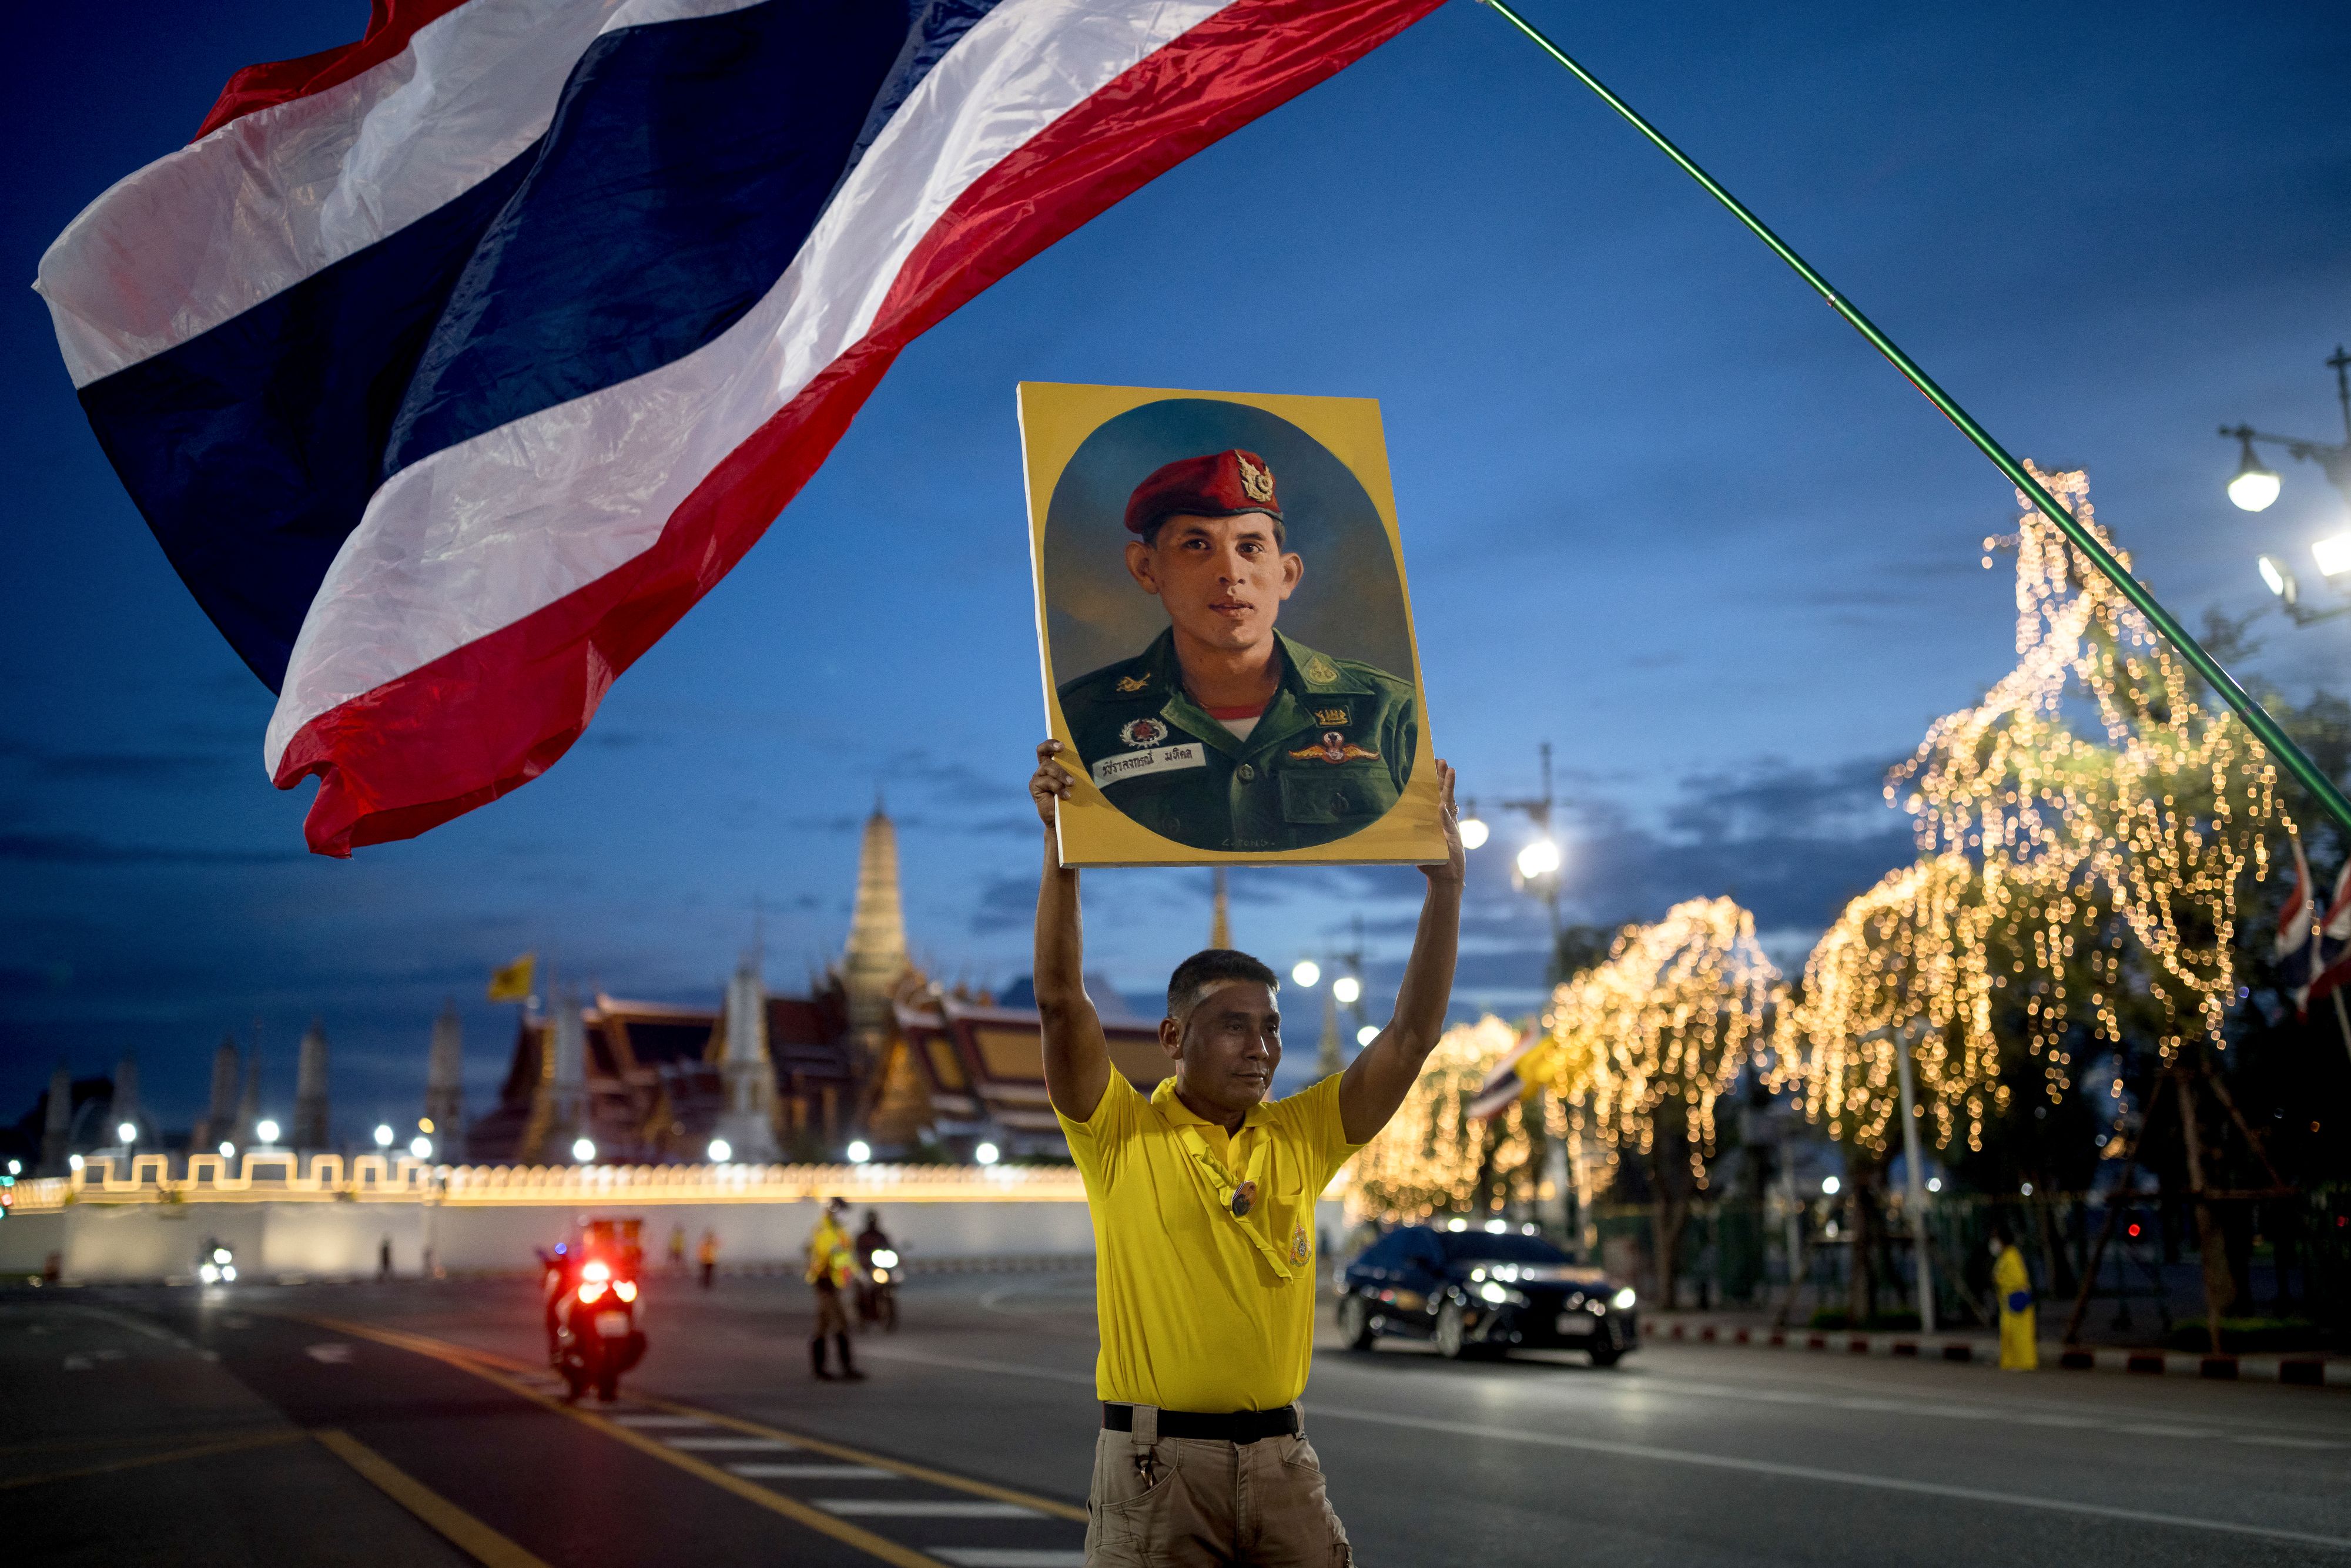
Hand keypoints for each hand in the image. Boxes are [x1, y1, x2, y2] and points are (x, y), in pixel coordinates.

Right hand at [1030, 739, 1075, 828]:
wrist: (1061, 821)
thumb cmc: (1072, 800)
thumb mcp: (1075, 784)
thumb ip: (1077, 773)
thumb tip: (1095, 763)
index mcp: (1052, 764)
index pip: (1047, 748)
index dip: (1051, 743)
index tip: (1062, 745)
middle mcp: (1043, 769)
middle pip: (1043, 752)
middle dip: (1051, 747)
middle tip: (1062, 749)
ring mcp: (1038, 778)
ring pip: (1048, 767)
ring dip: (1061, 773)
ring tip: (1072, 783)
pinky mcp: (1035, 788)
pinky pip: (1046, 782)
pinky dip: (1058, 787)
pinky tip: (1066, 796)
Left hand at [1421, 759, 1463, 887]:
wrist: (1445, 877)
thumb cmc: (1430, 859)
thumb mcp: (1417, 841)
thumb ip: (1409, 831)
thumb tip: (1389, 821)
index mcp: (1435, 817)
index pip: (1434, 794)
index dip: (1433, 779)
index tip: (1431, 763)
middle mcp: (1443, 818)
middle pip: (1442, 792)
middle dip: (1441, 776)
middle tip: (1441, 759)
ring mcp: (1449, 826)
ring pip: (1448, 801)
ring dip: (1449, 786)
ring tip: (1450, 769)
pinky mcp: (1452, 837)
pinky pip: (1447, 823)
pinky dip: (1444, 815)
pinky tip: (1441, 804)